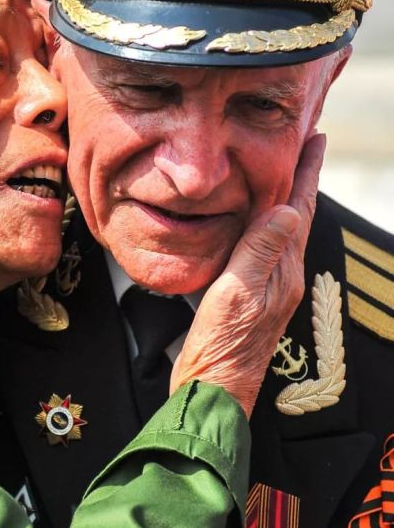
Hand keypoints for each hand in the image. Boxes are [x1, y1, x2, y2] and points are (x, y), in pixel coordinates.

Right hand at [172, 134, 324, 417]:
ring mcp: (270, 290)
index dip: (306, 173)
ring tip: (283, 173)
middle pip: (296, 217)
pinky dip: (265, 224)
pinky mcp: (254, 299)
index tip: (315, 138)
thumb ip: (260, 251)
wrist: (212, 389)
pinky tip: (254, 223)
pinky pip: (266, 249)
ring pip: (282, 232)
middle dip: (301, 179)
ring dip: (285, 199)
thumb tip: (287, 208)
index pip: (298, 210)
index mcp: (283, 272)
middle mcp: (283, 278)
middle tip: (304, 144)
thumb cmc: (220, 346)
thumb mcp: (237, 292)